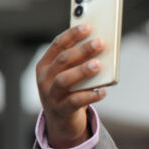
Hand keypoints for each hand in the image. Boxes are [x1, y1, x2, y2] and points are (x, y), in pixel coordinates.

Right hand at [35, 24, 107, 148]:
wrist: (60, 122)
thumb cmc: (68, 92)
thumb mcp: (67, 75)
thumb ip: (77, 63)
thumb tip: (99, 48)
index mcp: (44, 65)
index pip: (57, 45)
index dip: (72, 35)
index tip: (88, 27)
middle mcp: (44, 79)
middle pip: (63, 60)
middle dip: (81, 50)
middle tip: (99, 43)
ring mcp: (50, 95)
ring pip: (65, 80)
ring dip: (82, 71)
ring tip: (98, 65)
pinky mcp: (61, 110)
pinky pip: (75, 101)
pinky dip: (90, 96)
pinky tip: (103, 92)